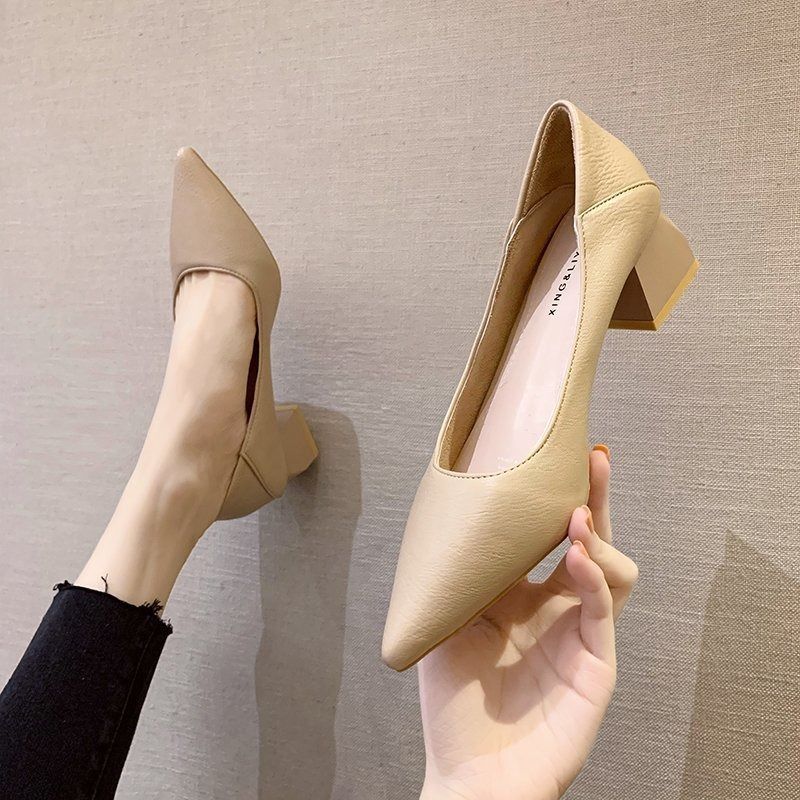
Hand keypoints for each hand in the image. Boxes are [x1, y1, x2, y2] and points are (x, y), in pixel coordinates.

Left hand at [418, 447, 636, 799]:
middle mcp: (557, 609)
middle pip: (590, 541)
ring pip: (612, 569)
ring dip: (597, 536)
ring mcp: (580, 635)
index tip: (557, 456)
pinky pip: (603, 610)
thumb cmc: (455, 705)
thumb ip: (461, 574)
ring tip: (573, 518)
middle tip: (593, 458)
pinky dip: (593, 577)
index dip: (558, 499)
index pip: (549, 537)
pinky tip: (575, 554)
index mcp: (523, 596)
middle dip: (594, 498)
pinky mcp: (596, 664)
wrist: (471, 777)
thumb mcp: (448, 622)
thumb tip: (462, 515)